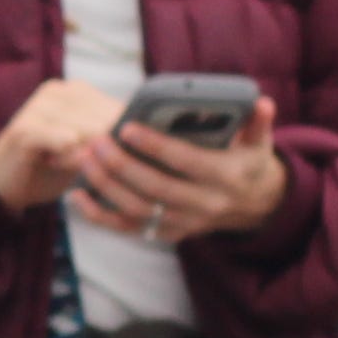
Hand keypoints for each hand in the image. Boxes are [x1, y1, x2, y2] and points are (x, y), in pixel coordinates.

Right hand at [0, 76, 133, 214]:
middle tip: (92, 166)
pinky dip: (69, 159)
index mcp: (77, 91)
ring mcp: (38, 106)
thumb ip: (112, 137)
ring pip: (87, 132)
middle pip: (106, 120)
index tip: (124, 158)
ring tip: (72, 166)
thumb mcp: (87, 147)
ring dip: (87, 157)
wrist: (4, 182)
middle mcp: (58, 90)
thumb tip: (149, 139)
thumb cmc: (51, 165)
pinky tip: (57, 165)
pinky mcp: (24, 128)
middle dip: (107, 149)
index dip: (126, 136)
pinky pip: (63, 142)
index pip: (118, 108)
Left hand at [74, 95, 287, 245]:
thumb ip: (257, 123)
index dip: (156, 147)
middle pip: (155, 187)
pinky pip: (127, 228)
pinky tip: (76, 195)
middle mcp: (204, 203)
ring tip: (84, 159)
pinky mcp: (167, 234)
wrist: (254, 205)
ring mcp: (184, 222)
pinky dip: (98, 215)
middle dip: (121, 165)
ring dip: (105, 186)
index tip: (127, 128)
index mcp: (225, 176)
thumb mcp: (258, 142)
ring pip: (137, 209)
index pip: (186, 161)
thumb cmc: (247, 162)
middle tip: (96, 142)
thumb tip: (261, 103)